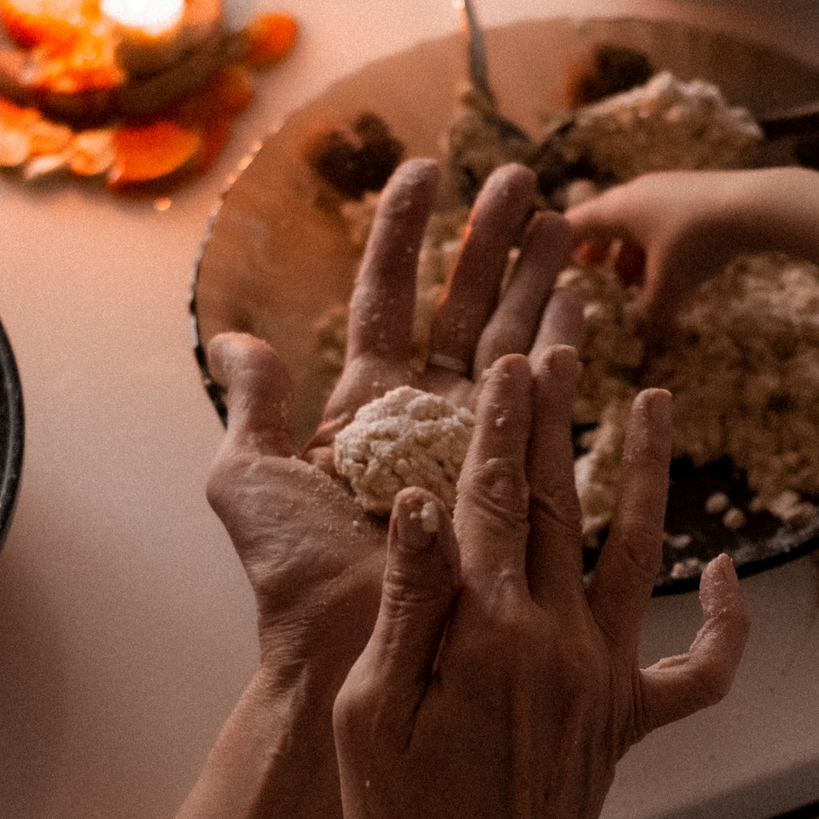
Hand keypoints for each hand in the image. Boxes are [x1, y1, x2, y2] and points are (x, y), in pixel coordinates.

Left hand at [205, 159, 578, 685]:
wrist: (344, 649)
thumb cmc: (290, 578)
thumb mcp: (247, 480)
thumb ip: (253, 407)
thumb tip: (236, 339)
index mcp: (361, 406)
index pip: (387, 295)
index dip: (405, 231)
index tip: (425, 170)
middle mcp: (421, 417)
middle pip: (464, 307)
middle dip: (495, 242)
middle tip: (527, 181)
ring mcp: (470, 446)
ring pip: (512, 342)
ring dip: (540, 282)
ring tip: (568, 225)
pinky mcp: (508, 480)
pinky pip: (541, 407)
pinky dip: (563, 354)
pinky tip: (581, 306)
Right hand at [332, 347, 749, 818]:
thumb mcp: (371, 722)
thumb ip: (404, 607)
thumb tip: (420, 503)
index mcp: (484, 633)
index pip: (485, 498)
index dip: (494, 421)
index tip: (506, 354)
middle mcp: (557, 641)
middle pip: (557, 502)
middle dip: (560, 413)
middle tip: (570, 335)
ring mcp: (603, 680)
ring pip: (638, 552)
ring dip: (648, 472)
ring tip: (661, 398)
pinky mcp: (629, 721)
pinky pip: (697, 669)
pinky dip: (722, 620)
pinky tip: (727, 567)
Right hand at [563, 167, 797, 331]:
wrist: (757, 206)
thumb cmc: (699, 243)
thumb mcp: (669, 286)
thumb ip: (651, 316)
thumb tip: (647, 341)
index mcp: (617, 209)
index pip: (570, 227)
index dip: (554, 247)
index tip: (542, 263)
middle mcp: (635, 193)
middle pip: (603, 222)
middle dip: (596, 250)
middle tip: (589, 272)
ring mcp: (665, 190)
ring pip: (635, 223)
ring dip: (628, 251)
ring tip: (631, 282)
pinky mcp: (693, 194)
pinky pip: (661, 221)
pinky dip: (654, 246)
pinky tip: (669, 270)